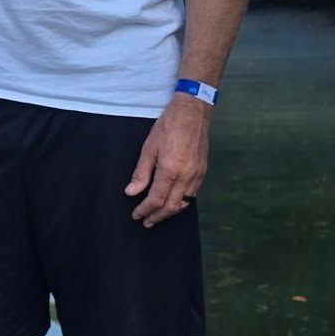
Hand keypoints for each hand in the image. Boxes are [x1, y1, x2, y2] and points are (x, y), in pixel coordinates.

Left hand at [125, 97, 210, 226]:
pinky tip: (173, 202)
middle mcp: (186, 176)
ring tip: (158, 215)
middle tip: (146, 222)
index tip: (136, 215)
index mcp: (170, 170)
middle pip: (171, 206)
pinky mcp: (203, 172)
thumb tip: (131, 192)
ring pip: (184, 203)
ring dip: (170, 212)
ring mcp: (197, 175)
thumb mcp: (149, 148)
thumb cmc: (168, 126)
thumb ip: (141, 173)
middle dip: (157, 216)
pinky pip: (192, 194)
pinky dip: (181, 202)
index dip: (145, 210)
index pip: (156, 199)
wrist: (193, 113)